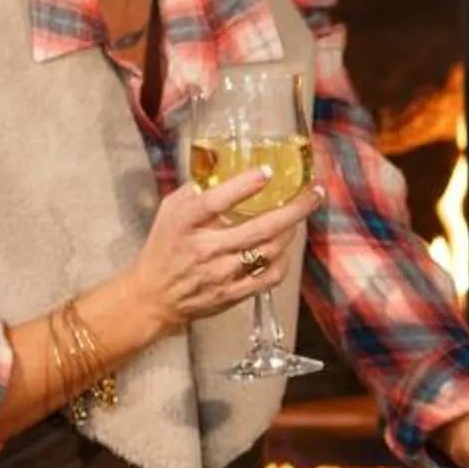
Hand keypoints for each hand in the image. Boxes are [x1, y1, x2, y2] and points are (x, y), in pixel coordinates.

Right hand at [122, 171, 320, 331]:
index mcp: (185, 224)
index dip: (243, 186)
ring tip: (299, 216)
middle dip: (294, 209)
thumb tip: (225, 170)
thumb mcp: (169, 212)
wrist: (154, 297)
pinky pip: (268, 277)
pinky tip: (285, 249)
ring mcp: (221, 274)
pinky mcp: (232, 294)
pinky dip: (283, 261)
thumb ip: (195, 191)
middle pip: (258, 228)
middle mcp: (205, 249)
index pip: (215, 202)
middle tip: (314, 192)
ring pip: (269, 251)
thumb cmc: (163, 248)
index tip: (267, 172)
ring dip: (291, 232)